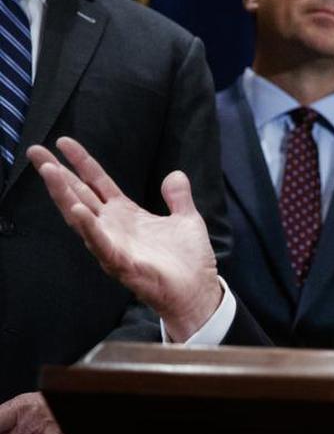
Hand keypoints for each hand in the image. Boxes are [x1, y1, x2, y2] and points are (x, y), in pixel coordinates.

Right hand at [27, 137, 221, 340]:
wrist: (198, 292)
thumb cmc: (189, 260)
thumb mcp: (187, 219)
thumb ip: (178, 197)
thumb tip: (176, 174)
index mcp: (127, 214)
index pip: (98, 182)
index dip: (82, 162)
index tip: (63, 141)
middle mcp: (114, 227)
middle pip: (80, 194)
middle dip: (57, 174)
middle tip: (35, 151)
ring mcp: (114, 245)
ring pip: (81, 217)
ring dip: (64, 194)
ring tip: (49, 171)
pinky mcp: (121, 264)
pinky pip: (101, 244)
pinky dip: (89, 228)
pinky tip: (78, 210)